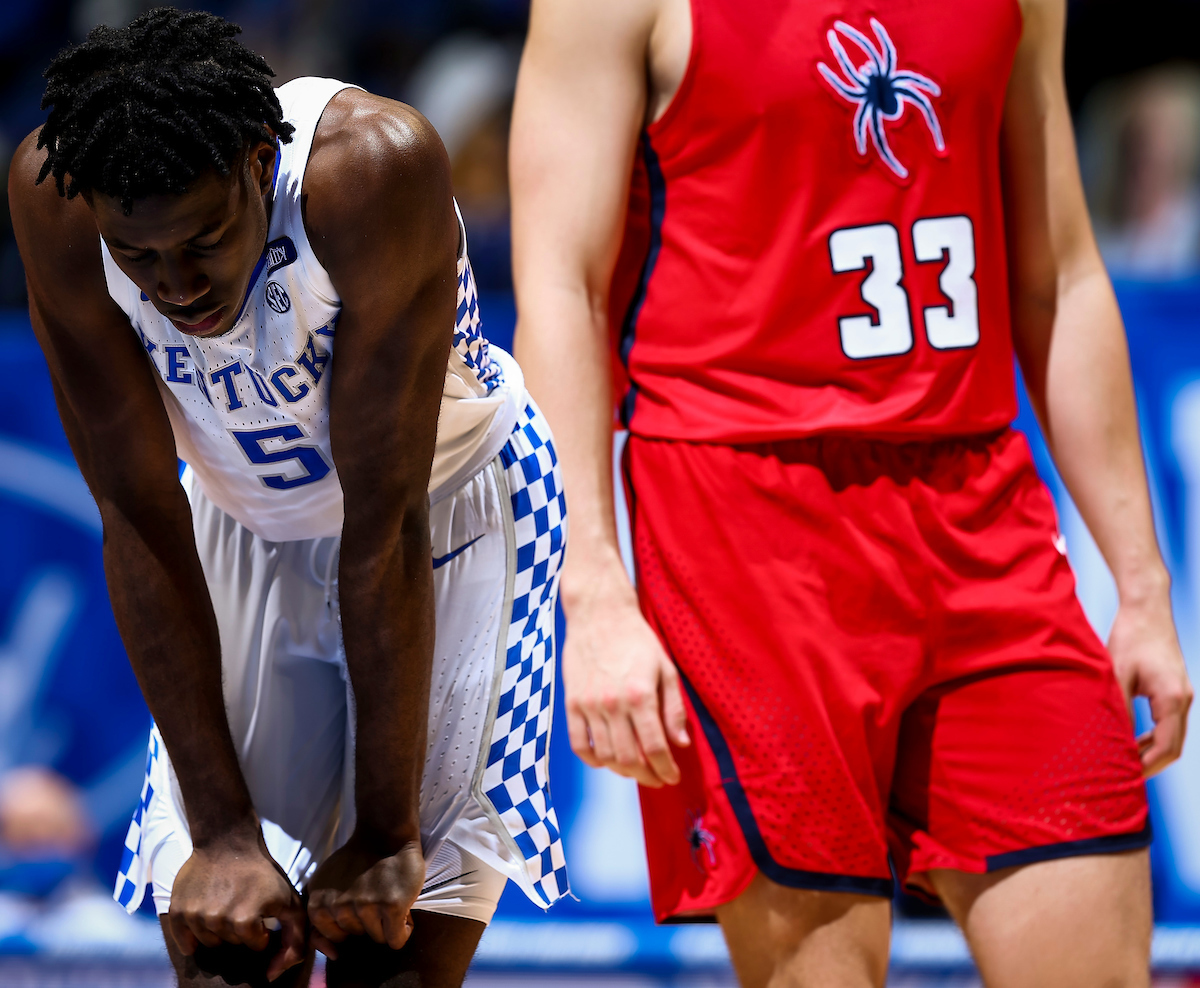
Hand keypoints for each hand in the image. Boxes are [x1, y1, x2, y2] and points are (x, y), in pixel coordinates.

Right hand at [168, 828, 305, 981]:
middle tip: (243, 903)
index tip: (262, 910)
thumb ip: (294, 940)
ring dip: (220, 929)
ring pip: (210, 942)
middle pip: (232, 944)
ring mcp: (195, 917)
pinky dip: (192, 937)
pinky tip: (204, 917)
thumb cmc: (262, 873)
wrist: (227, 841)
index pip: (255, 945)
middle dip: (241, 928)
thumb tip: (273, 975)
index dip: (262, 928)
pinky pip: (185, 941)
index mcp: (244, 922)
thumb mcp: (290, 901)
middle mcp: (217, 922)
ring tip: (226, 903)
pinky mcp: (178, 912)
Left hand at [307, 834, 424, 957]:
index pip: (325, 939)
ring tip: (390, 899)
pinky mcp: (390, 906)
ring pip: (377, 938)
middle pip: (355, 937)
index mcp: (318, 902)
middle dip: (368, 923)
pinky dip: (404, 930)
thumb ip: (324, 910)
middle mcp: (338, 907)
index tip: (357, 919)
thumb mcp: (327, 883)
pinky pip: (397, 939)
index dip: (345, 931)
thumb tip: (332, 952)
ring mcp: (365, 906)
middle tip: (376, 899)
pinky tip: (404, 911)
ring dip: (387, 924)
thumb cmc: (359, 859)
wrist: (386, 833)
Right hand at [563, 568, 689, 787]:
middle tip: (657, 779)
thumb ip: (674, 708)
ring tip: (635, 770)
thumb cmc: (636, 639)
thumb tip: (680, 742)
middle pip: (629, 758)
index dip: (665, 769)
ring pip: (605, 755)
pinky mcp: (571, 703)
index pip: (654, 747)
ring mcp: (588, 705)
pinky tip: (605, 761)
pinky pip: (578, 744)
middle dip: (647, 775)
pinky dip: (592, 760)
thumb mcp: (665, 668)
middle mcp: (613, 704)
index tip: (672, 776)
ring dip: (622, 771)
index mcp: (640, 695)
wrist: (599, 614)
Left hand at [1107, 590, 1193, 776]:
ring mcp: (1182, 695)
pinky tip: (1129, 740)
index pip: (1166, 747)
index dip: (1147, 766)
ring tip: (1122, 763)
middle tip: (1122, 777)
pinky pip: (1167, 723)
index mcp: (1172, 699)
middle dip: (1149, 764)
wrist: (1147, 609)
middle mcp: (1183, 700)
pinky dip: (1151, 736)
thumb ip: (1117, 707)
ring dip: (1149, 751)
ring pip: (1171, 736)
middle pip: (1173, 746)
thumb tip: (1110, 738)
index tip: (1126, 779)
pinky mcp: (1174, 689)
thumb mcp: (1117, 674)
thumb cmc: (1130, 637)